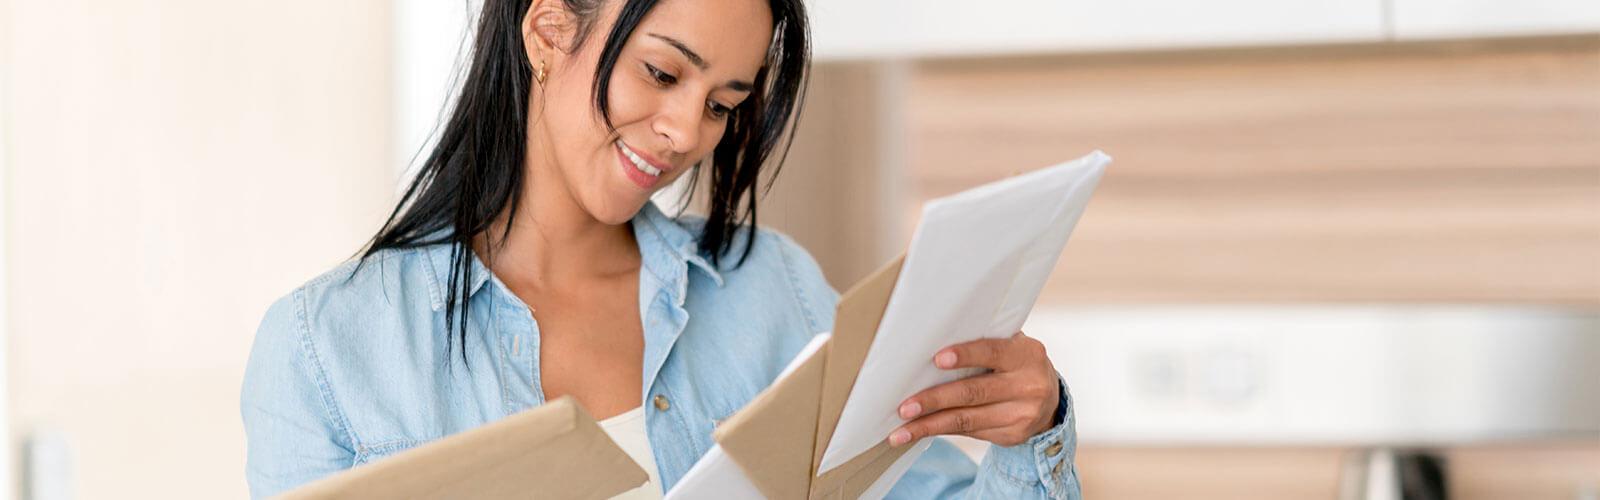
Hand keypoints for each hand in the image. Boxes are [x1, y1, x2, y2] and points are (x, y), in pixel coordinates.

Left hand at [889, 331, 1058, 447]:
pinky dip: (942, 430)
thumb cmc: (1016, 364)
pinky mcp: (1012, 435)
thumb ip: (984, 343)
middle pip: (974, 392)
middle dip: (935, 400)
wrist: (1049, 400)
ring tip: (901, 430)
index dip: (965, 356)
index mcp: (1026, 355)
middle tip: (905, 406)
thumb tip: (932, 345)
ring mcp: (1022, 414)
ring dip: (930, 425)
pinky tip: (920, 431)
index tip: (936, 359)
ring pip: (967, 420)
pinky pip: (971, 432)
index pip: (992, 352)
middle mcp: (1029, 386)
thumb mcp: (1012, 346)